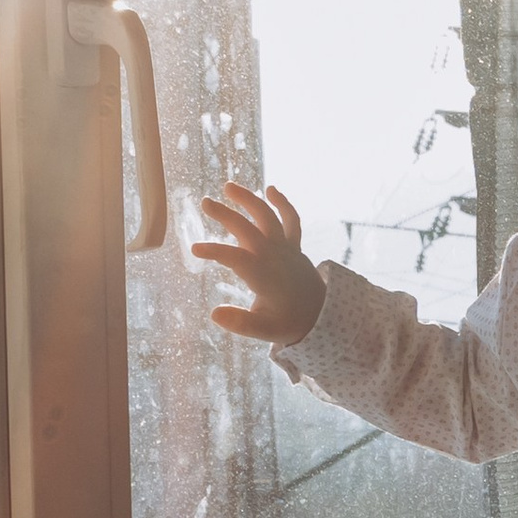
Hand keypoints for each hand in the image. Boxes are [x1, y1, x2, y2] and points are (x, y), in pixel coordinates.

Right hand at [192, 183, 325, 344]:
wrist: (321, 316)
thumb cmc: (288, 323)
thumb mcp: (265, 331)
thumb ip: (241, 323)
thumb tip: (215, 314)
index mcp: (265, 277)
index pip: (237, 258)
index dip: (216, 251)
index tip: (196, 248)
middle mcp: (275, 257)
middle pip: (249, 229)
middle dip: (227, 215)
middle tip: (205, 202)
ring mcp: (286, 248)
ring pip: (268, 217)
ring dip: (250, 200)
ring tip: (229, 187)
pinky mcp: (294, 246)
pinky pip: (292, 220)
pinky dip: (283, 204)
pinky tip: (271, 189)